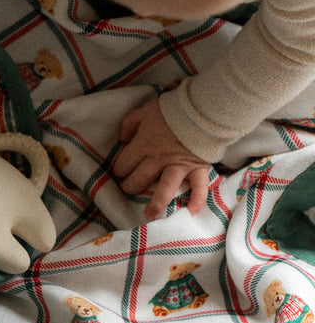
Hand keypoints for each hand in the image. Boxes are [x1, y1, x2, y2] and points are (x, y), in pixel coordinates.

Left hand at [113, 97, 210, 219]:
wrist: (203, 107)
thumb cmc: (172, 109)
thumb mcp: (144, 110)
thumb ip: (130, 124)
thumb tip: (122, 139)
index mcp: (144, 144)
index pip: (124, 164)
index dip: (120, 169)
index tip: (120, 171)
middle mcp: (159, 159)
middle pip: (139, 179)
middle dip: (130, 186)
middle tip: (129, 188)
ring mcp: (179, 165)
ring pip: (165, 188)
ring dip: (156, 203)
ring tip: (149, 215)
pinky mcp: (197, 167)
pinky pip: (198, 187)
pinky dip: (197, 199)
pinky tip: (191, 211)